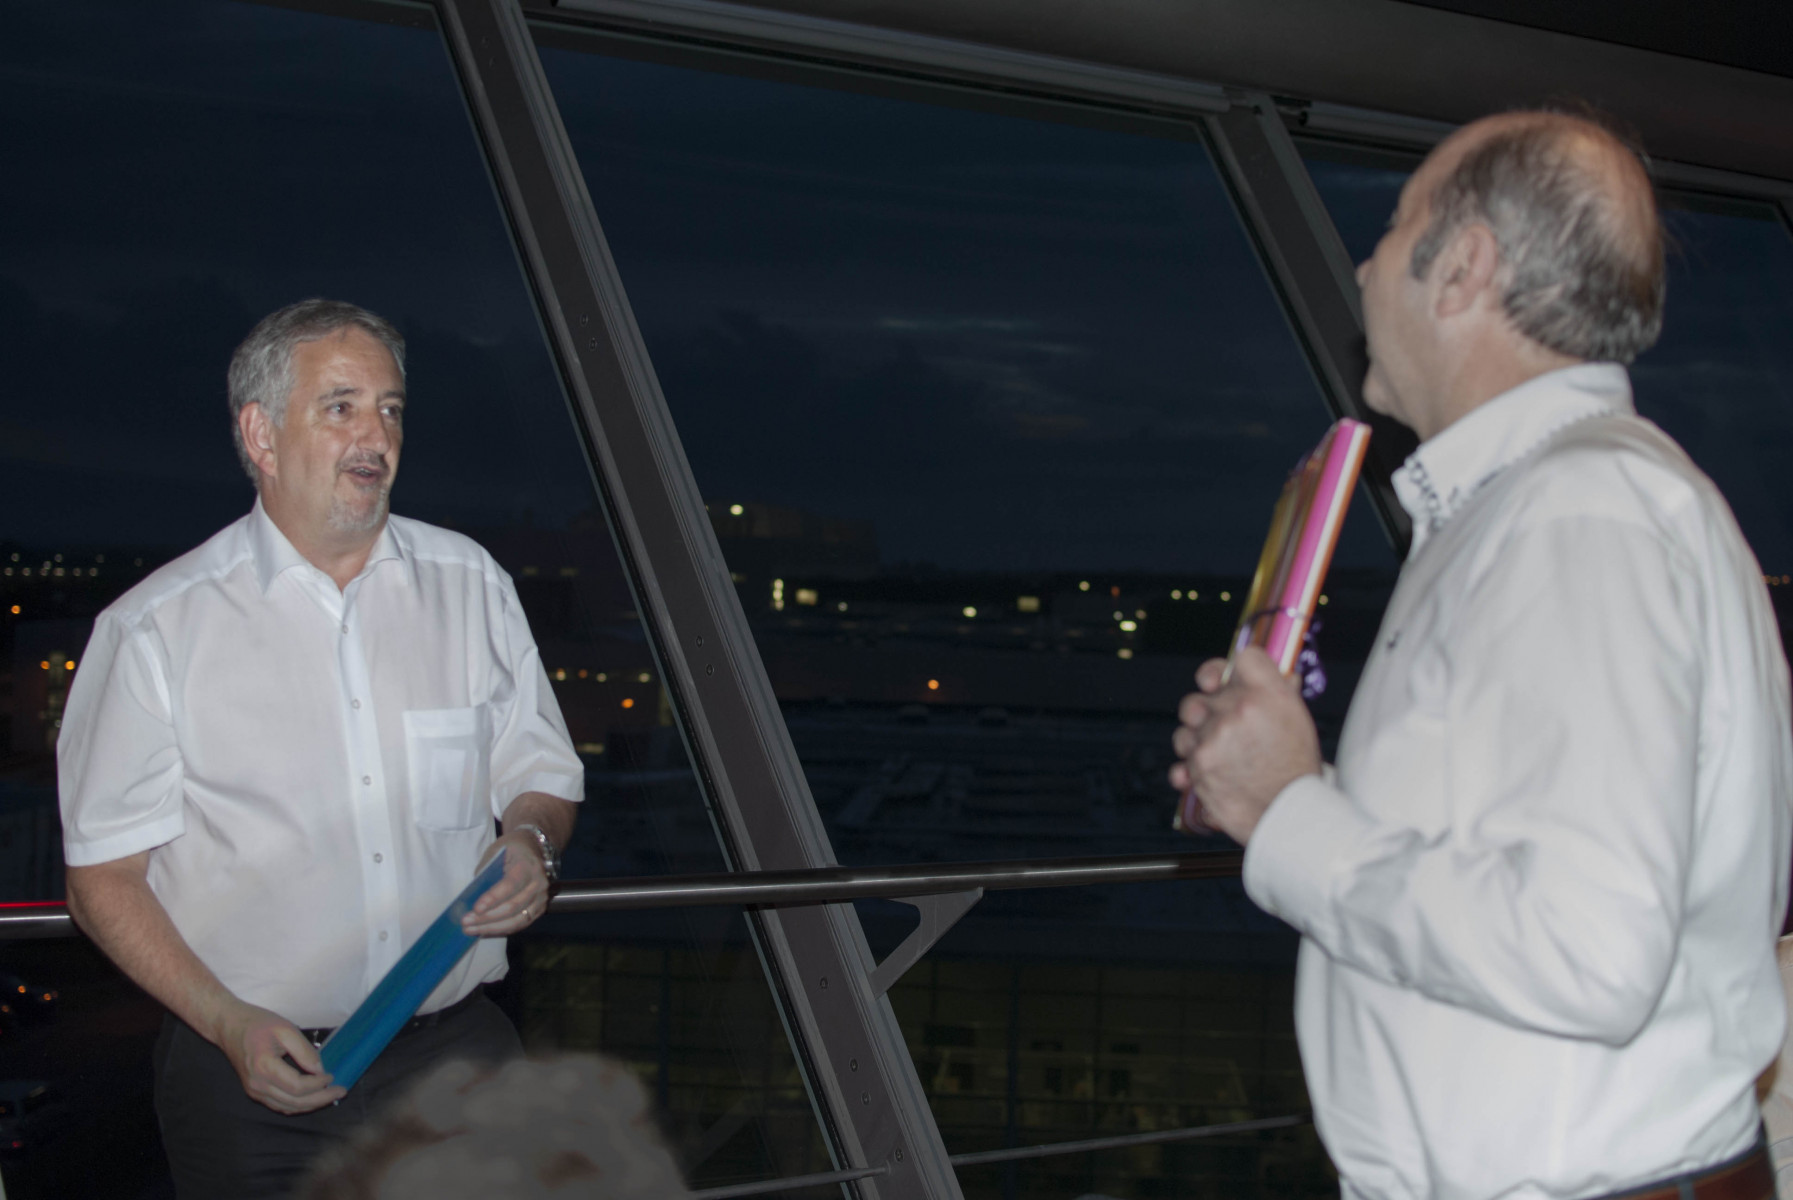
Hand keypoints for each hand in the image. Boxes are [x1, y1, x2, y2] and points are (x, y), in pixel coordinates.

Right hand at [212, 999, 343, 1113]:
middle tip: (341, 1092)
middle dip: (321, 1099)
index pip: (297, 1087)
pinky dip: (298, 1104)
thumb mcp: (286, 1029)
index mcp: (264, 1067)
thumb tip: (320, 1070)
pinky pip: (279, 1105)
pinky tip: (312, 1098)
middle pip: (294, 1102)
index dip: (318, 1085)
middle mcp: (257, 1085)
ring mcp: (254, 1091)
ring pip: (287, 1107)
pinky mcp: (254, 1092)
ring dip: (311, 1105)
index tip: (333, 1076)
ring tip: (330, 1096)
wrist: (229, 1026)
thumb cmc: (257, 1024)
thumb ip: (304, 1051)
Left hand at [462, 830, 551, 936]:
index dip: (493, 898)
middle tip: (465, 922)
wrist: (534, 848)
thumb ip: (485, 873)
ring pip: (518, 920)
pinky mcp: (540, 908)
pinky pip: (521, 924)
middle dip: (487, 918)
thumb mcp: (495, 852)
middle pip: (513, 906)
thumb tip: (470, 898)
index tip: (475, 908)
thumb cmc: (511, 849)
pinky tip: (485, 931)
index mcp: (527, 865)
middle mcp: (538, 883)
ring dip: (492, 928)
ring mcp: (541, 897)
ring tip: (471, 930)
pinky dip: (502, 929)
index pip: (510, 885)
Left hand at [1170, 647, 1322, 844]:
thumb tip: (1278, 675)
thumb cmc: (1297, 771)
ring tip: (1220, 755)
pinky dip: (1190, 767)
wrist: (1290, 816)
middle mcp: (1237, 709)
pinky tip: (1206, 772)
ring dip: (1198, 737)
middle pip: (1204, 691)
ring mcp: (1214, 737)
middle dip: (1210, 709)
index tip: (1223, 680)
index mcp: (1269, 694)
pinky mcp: (1198, 766)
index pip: (1243, 658)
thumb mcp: (1298, 722)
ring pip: (1187, 725)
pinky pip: (1181, 758)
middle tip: (1225, 727)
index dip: (1229, 669)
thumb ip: (1280, 694)